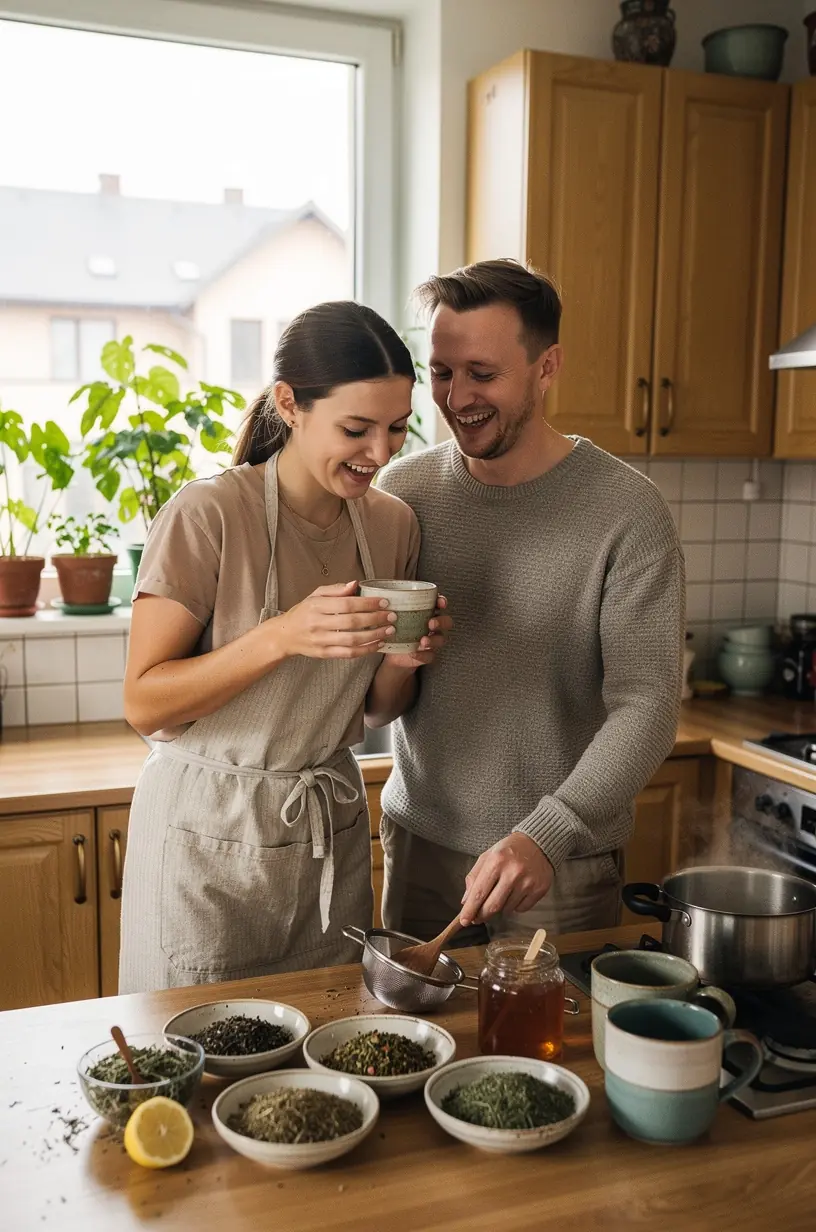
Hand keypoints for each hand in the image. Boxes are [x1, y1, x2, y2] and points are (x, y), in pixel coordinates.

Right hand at [273, 581, 395, 659]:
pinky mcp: (325, 654)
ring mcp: (321, 641)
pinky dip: (366, 650)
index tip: (384, 602)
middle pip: (351, 622)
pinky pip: (349, 654)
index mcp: (316, 606)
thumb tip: (355, 584)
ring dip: (374, 636)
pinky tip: (378, 644)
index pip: (346, 604)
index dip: (367, 603)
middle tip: (392, 616)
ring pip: (352, 640)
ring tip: (389, 630)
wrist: (285, 635)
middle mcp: (318, 624)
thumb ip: (335, 590)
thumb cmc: (304, 612)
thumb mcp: (315, 595)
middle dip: (375, 619)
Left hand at [382, 596, 452, 669]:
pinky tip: (414, 653)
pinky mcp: (428, 655)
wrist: (393, 654)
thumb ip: (393, 608)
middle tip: (430, 623)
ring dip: (433, 640)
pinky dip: (422, 655)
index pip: (440, 605)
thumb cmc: (396, 630)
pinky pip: (430, 656)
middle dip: (441, 621)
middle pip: (446, 622)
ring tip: (423, 641)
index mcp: (428, 613)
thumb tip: (382, 596)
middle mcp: (433, 627)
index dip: (443, 602)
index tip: (440, 602)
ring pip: (441, 640)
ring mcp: (432, 641)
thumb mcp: (394, 618)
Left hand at [459, 834, 553, 925]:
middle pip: (493, 906)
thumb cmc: (509, 851)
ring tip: (503, 893)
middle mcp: (512, 872)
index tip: (464, 921)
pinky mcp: (539, 889)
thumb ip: (474, 877)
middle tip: (477, 918)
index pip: (479, 892)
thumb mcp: (487, 857)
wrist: (538, 843)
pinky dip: (515, 906)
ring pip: (507, 909)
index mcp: (496, 861)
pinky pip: (521, 909)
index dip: (470, 910)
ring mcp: (527, 882)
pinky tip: (516, 893)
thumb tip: (466, 901)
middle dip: (482, 915)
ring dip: (500, 908)